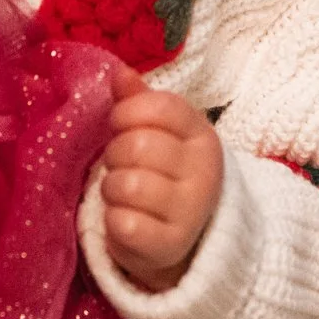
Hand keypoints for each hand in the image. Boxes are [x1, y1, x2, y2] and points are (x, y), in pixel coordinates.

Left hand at [100, 64, 221, 290]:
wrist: (179, 238)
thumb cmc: (161, 175)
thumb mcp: (156, 134)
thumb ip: (138, 102)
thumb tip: (120, 73)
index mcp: (203, 136)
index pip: (163, 107)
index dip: (128, 112)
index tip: (120, 124)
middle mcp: (206, 172)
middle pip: (139, 145)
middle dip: (115, 154)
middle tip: (122, 166)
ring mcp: (192, 211)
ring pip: (128, 185)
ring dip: (113, 189)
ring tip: (124, 195)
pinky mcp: (171, 245)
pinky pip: (124, 224)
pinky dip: (114, 221)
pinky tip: (126, 220)